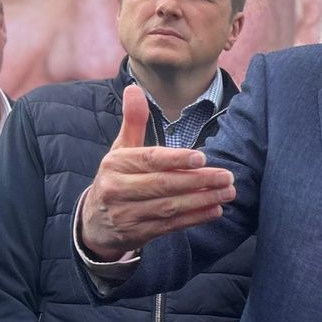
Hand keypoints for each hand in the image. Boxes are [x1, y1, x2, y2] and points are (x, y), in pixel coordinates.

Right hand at [78, 85, 234, 259]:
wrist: (93, 223)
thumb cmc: (116, 178)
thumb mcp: (120, 149)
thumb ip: (133, 121)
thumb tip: (134, 88)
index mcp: (115, 164)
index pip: (149, 160)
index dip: (176, 159)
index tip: (202, 157)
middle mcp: (117, 189)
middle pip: (163, 184)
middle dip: (198, 181)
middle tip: (227, 176)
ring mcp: (127, 214)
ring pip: (170, 207)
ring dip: (202, 200)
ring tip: (227, 192)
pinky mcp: (138, 234)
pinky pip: (171, 226)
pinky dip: (195, 219)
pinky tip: (215, 210)